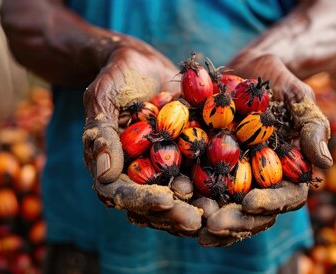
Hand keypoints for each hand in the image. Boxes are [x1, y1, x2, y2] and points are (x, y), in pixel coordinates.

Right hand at [82, 39, 201, 234]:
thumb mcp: (103, 98)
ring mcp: (163, 170)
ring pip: (178, 197)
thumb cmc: (116, 76)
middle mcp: (137, 174)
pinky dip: (214, 186)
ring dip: (196, 208)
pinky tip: (233, 193)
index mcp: (111, 167)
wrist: (145, 61)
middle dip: (174, 214)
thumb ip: (101, 134)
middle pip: (152, 203)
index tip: (164, 200)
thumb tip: (104, 174)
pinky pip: (201, 177)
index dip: (142, 200)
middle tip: (195, 221)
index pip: (122, 193)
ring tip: (216, 215)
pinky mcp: (186, 159)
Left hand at [196, 54, 325, 245]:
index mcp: (291, 172)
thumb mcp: (299, 98)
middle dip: (235, 221)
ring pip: (225, 209)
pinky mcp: (209, 170)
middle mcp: (263, 182)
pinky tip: (171, 207)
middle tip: (214, 224)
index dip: (271, 204)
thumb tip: (325, 162)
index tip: (250, 202)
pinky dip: (187, 201)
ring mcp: (236, 179)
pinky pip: (199, 190)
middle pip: (254, 213)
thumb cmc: (280, 82)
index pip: (288, 197)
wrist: (245, 69)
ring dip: (209, 220)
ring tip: (192, 226)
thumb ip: (312, 126)